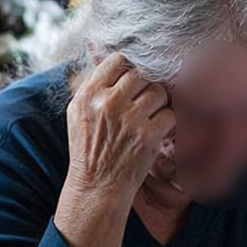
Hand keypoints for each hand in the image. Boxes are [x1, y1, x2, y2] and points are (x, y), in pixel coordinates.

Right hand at [54, 53, 173, 246]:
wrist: (96, 186)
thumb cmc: (88, 149)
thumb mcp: (77, 113)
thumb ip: (93, 87)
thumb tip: (112, 60)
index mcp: (88, 94)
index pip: (118, 60)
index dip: (128, 68)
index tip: (131, 81)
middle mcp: (108, 103)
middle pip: (141, 74)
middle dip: (145, 87)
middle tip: (142, 102)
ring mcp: (129, 119)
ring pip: (158, 92)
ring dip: (158, 104)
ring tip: (148, 118)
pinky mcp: (147, 135)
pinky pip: (169, 114)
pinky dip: (166, 124)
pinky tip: (155, 133)